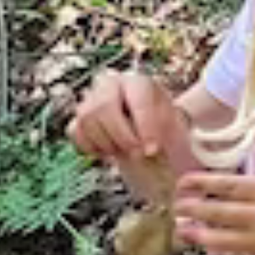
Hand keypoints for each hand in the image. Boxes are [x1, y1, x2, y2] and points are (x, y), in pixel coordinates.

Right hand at [69, 70, 186, 163]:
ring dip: (106, 143)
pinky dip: (90, 147)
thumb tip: (178, 173)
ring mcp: (91, 98)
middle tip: (137, 154)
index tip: (152, 149)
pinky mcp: (79, 116)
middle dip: (122, 137)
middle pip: (104, 105)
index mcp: (139, 82)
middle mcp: (111, 83)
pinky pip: (75, 131)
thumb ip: (179, 152)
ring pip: (86, 118)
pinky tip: (107, 152)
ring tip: (124, 151)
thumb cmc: (163, 132)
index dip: (144, 125)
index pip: (136, 96)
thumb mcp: (178, 137)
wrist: (148, 133)